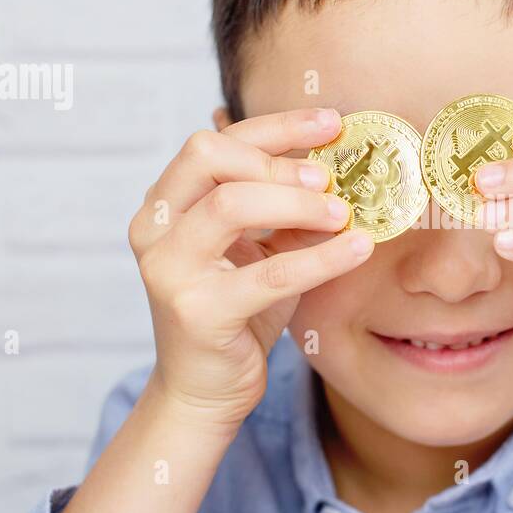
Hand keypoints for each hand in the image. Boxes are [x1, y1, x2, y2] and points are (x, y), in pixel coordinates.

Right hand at [128, 108, 373, 431]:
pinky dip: (320, 258)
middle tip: (328, 177)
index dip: (277, 126)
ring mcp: (169, 269)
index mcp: (165, 203)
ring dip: (296, 202)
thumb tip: (337, 161)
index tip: (331, 122)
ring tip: (343, 212)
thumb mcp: (260, 248)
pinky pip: (269, 274)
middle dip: (277, 159)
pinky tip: (358, 248)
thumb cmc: (236, 312)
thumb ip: (283, 205)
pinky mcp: (199, 312)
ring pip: (231, 206)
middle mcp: (154, 228)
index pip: (215, 142)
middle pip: (209, 157)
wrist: (205, 390)